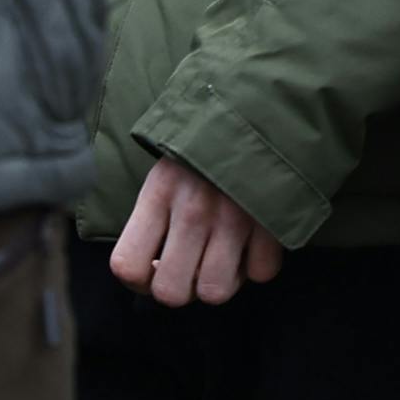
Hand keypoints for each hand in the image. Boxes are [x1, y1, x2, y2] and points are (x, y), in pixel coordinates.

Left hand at [110, 156, 283, 305]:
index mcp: (159, 194)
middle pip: (171, 292)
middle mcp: (193, 210)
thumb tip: (154, 272)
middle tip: (191, 267)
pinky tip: (253, 242)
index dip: (139, 281)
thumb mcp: (165, 171)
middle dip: (181, 288)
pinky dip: (258, 264)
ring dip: (220, 281)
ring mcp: (234, 217)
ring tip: (223, 256)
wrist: (260, 107)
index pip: (127, 266)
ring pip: (215, 292)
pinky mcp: (272, 220)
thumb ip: (154, 218)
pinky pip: (261, 273)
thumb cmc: (204, 146)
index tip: (154, 267)